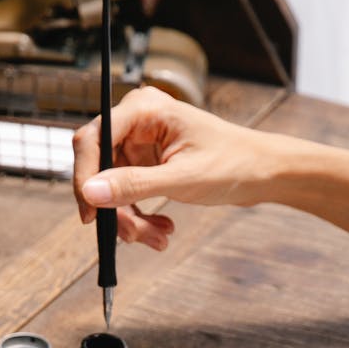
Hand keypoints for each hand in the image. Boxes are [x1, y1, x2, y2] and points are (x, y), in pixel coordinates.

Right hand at [72, 86, 278, 248]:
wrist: (263, 172)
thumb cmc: (233, 163)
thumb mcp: (182, 179)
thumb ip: (133, 185)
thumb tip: (91, 193)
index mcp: (145, 109)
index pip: (93, 138)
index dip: (85, 178)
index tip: (90, 215)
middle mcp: (138, 120)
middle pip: (100, 167)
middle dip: (115, 206)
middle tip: (132, 236)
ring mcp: (141, 142)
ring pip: (112, 186)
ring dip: (130, 218)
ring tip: (157, 238)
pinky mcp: (147, 162)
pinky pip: (127, 192)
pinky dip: (140, 215)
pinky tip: (161, 229)